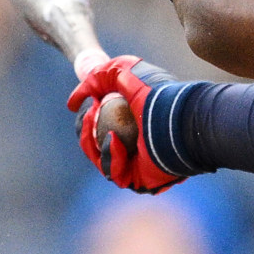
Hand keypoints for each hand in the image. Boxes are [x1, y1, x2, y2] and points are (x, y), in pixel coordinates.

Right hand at [66, 54, 187, 193]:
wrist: (179, 119)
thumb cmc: (156, 94)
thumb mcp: (122, 72)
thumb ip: (97, 78)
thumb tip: (74, 103)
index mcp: (134, 125)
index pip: (100, 127)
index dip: (86, 118)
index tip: (85, 104)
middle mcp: (136, 146)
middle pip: (95, 146)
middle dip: (84, 131)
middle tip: (86, 117)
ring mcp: (138, 166)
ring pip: (100, 161)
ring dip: (91, 142)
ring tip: (98, 125)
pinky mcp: (140, 182)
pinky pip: (114, 173)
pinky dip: (110, 155)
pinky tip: (113, 138)